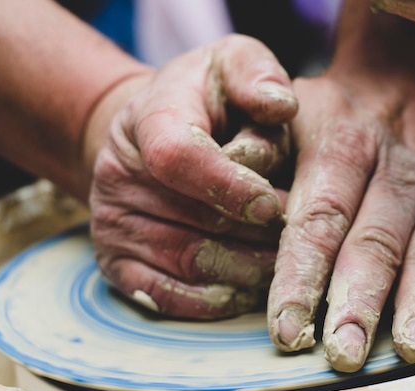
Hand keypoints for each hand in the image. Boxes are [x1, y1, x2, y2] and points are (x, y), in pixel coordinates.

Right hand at [88, 34, 296, 318]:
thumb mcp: (229, 64)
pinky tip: (244, 293)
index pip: (180, 156)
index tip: (272, 205)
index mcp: (150, 119)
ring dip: (246, 272)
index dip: (229, 185)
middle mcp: (120, 174)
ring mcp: (112, 222)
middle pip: (197, 220)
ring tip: (285, 268)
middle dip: (259, 236)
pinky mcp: (114, 261)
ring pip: (189, 262)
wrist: (148, 137)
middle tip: (301, 243)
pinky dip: (210, 302)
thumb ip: (256, 74)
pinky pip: (162, 295)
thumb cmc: (202, 102)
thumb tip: (281, 107)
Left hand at [266, 6, 414, 371]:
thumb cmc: (330, 113)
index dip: (301, 274)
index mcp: (341, 147)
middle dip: (360, 301)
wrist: (397, 85)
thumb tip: (227, 197)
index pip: (318, 219)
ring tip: (412, 348)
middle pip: (375, 243)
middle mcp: (393, 171)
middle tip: (343, 352)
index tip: (286, 326)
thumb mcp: (284, 115)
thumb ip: (256, 153)